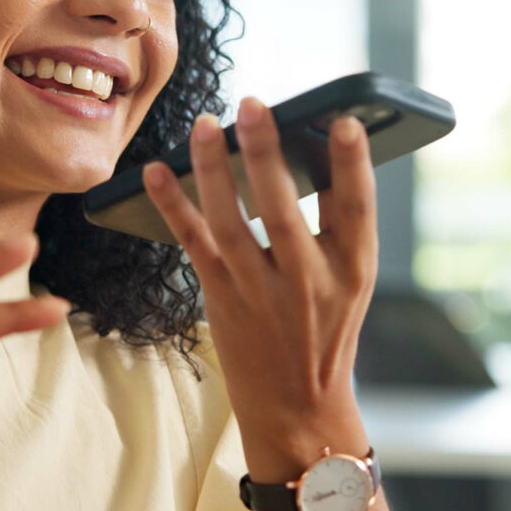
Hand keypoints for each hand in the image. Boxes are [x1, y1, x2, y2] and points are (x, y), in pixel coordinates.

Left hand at [142, 100, 377, 465]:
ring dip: (213, 170)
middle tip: (252, 104)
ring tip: (205, 124)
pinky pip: (192, 245)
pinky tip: (154, 171)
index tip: (343, 121)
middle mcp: (307, 283)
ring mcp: (260, 294)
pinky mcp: (221, 300)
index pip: (356, 210)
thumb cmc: (325, 325)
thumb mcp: (351, 277)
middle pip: (282, 211)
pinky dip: (172, 205)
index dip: (351, 165)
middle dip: (266, 154)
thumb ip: (338, 220)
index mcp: (354, 269)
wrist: (297, 406)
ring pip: (230, 224)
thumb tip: (315, 143)